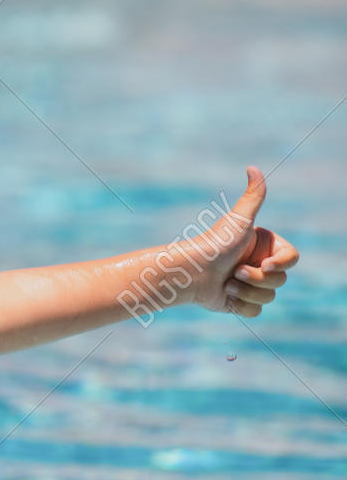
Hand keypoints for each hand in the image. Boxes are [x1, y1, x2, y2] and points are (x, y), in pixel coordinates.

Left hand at [186, 166, 298, 317]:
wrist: (188, 272)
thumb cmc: (214, 244)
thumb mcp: (239, 220)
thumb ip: (253, 196)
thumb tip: (252, 168)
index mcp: (266, 247)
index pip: (292, 259)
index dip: (280, 265)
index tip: (264, 264)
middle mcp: (260, 266)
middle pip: (279, 281)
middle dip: (256, 279)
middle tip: (235, 272)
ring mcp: (250, 285)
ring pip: (269, 297)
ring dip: (245, 291)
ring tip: (225, 283)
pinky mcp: (239, 303)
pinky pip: (254, 312)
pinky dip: (239, 305)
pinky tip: (223, 295)